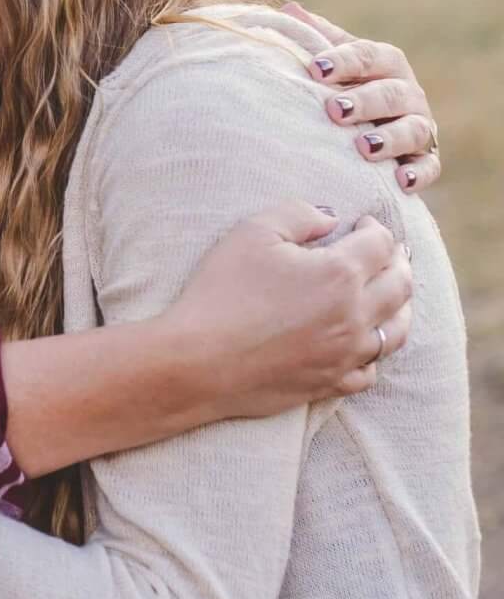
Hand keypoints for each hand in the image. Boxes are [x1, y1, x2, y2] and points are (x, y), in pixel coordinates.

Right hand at [166, 199, 412, 420]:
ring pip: (397, 332)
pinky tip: (364, 342)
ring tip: (392, 295)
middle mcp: (354, 316)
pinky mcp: (330, 384)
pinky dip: (374, 353)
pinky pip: (370, 371)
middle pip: (401, 285)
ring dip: (400, 307)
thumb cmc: (221, 291)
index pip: (381, 243)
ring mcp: (346, 355)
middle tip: (390, 253)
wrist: (198, 361)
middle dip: (399, 262)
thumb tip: (332, 219)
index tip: (363, 223)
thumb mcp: (253, 232)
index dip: (376, 227)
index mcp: (339, 274)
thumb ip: (299, 214)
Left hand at [282, 2, 440, 192]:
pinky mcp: (426, 160)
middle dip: (364, 101)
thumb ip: (315, 39)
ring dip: (390, 138)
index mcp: (385, 63)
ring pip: (413, 129)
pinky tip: (400, 181)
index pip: (366, 55)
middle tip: (334, 110)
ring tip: (364, 147)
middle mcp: (407, 92)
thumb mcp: (333, 63)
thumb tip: (289, 10)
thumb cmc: (344, 88)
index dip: (342, 60)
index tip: (315, 69)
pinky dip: (418, 174)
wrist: (369, 129)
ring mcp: (420, 126)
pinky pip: (429, 167)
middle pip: (391, 92)